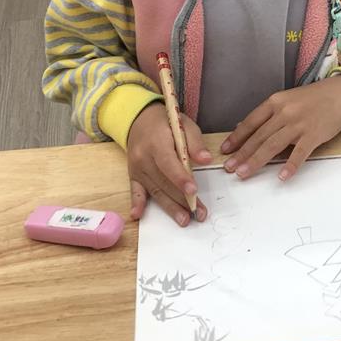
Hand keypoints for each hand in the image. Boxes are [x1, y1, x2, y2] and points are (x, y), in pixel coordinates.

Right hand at [126, 103, 211, 225]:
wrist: (139, 120)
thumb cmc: (166, 122)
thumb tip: (206, 160)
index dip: (180, 177)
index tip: (193, 190)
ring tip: (184, 220)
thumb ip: (195, 143)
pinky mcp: (133, 175)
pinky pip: (135, 190)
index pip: (168, 162)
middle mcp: (143, 156)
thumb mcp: (184, 124)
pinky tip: (138, 215)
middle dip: (182, 199)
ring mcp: (137, 167)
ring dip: (169, 207)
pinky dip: (137, 203)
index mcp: (156, 141)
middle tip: (199, 213)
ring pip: (154, 189)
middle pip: (163, 181)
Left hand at [221, 76, 340, 181]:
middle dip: (242, 154)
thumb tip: (246, 128)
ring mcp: (299, 124)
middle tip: (229, 168)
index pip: (250, 122)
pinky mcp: (314, 135)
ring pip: (273, 145)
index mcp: (275, 102)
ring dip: (256, 161)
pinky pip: (299, 153)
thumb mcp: (287, 99)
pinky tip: (281, 176)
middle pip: (259, 136)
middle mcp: (284, 112)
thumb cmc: (313, 98)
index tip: (225, 150)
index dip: (236, 138)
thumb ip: (269, 114)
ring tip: (244, 173)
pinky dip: (290, 166)